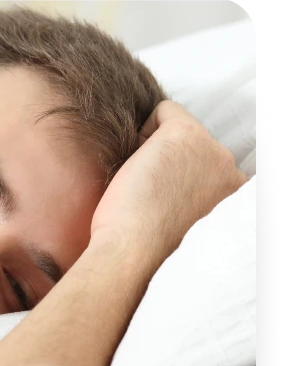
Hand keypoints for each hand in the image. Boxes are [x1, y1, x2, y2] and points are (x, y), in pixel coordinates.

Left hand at [90, 100, 247, 273]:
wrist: (132, 254)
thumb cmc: (146, 250)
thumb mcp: (186, 228)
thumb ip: (194, 202)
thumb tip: (176, 185)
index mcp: (233, 198)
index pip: (208, 169)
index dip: (178, 180)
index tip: (163, 203)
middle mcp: (230, 172)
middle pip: (194, 149)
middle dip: (169, 164)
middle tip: (151, 198)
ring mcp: (212, 151)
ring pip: (179, 131)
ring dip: (157, 153)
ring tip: (145, 188)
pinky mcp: (185, 134)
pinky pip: (164, 111)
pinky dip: (143, 132)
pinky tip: (137, 168)